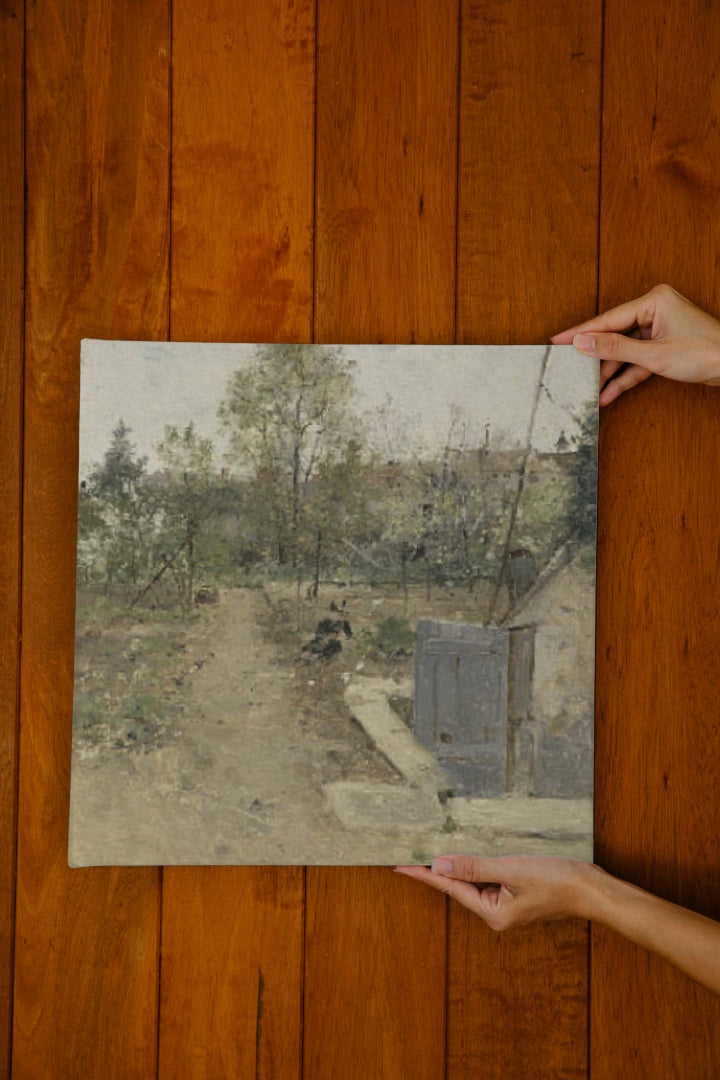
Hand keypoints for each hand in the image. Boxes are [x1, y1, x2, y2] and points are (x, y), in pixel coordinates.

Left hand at [395, 855, 597, 930]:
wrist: (592, 889)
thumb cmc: (557, 881)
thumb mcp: (511, 869)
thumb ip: (474, 867)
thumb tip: (440, 865)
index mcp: (493, 913)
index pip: (451, 888)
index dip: (425, 875)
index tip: (401, 867)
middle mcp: (497, 914)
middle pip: (461, 886)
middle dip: (439, 869)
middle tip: (413, 854)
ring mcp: (508, 905)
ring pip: (476, 882)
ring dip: (460, 866)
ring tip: (437, 849)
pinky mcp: (517, 895)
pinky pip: (490, 879)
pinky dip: (479, 866)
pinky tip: (472, 854)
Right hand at [551, 283, 719, 405]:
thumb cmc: (705, 353)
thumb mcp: (654, 354)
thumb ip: (615, 348)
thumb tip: (583, 342)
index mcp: (653, 301)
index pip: (608, 319)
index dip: (581, 332)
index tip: (557, 340)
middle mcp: (655, 311)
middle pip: (614, 335)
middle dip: (595, 357)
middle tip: (569, 368)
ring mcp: (659, 328)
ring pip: (625, 351)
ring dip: (609, 372)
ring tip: (589, 389)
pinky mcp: (664, 346)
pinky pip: (637, 360)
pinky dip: (626, 376)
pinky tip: (609, 392)